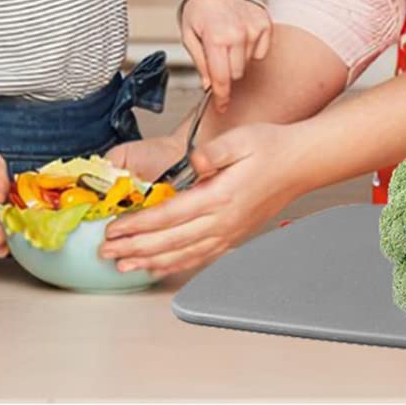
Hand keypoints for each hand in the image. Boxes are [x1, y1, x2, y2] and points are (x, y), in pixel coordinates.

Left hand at [101, 122, 301, 277]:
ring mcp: (228, 233)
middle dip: (134, 247)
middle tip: (106, 252)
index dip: (139, 225)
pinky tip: (158, 266)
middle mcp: (222, 221)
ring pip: (181, 255)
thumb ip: (214, 152)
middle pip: (169, 241)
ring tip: (123, 265)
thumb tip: (193, 162)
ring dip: (149, 261)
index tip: (114, 228)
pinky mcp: (232, 236)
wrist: (299, 164)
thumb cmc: (271, 148)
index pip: (169, 216)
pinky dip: (174, 265)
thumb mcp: (241, 138)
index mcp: (220, 196)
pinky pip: (198, 258)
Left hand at [180, 0, 271, 112]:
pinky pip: (261, 51)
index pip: (222, 79)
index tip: (222, 106)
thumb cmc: (199, 8)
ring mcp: (254, 28)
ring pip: (248, 63)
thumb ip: (200, 63)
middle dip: (226, 72)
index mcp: (216, 39)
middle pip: (236, 74)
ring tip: (227, 40)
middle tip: (217, 57)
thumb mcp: (189, 35)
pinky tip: (241, 35)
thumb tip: (210, 86)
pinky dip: (251, 49)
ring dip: (238, 59)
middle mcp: (238, 35)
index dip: (221, 97)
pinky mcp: (265, 23)